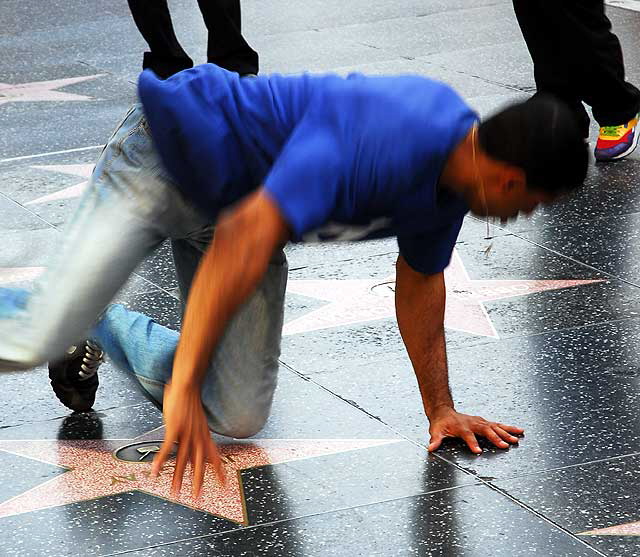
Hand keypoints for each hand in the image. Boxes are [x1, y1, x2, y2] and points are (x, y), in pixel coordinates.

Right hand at [152, 382, 224, 496]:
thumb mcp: (196, 415)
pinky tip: (155, 471)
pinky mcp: (174, 428)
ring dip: (177, 478)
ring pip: (182, 460)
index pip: (214, 455)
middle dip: (197, 481)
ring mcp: (186, 433)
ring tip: (174, 493)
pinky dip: (161, 461)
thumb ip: (193, 422)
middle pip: (198, 463)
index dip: (218, 470)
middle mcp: (197, 436)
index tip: (224, 484)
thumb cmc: (188, 397)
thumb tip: (195, 427)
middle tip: (197, 498)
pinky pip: (167, 449)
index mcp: (204, 434)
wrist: (187, 384)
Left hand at [427, 406, 522, 453]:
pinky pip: (498, 425)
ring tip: (518, 439)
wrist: (444, 411)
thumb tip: (431, 448)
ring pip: (495, 426)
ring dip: (507, 432)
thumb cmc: (441, 424)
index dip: (472, 443)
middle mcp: (473, 423)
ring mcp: (480, 421)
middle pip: (486, 430)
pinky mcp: (485, 422)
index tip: (478, 451)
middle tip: (506, 445)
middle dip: (496, 438)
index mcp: (461, 427)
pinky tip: (520, 431)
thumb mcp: (435, 431)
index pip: (468, 435)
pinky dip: (509, 428)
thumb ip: (435, 440)